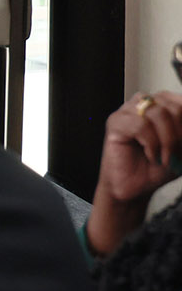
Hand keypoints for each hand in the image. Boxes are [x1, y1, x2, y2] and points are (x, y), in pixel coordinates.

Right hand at [91, 91, 181, 254]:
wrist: (136, 188)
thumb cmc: (156, 168)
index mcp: (163, 106)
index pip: (181, 102)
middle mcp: (145, 104)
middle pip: (172, 106)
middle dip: (179, 135)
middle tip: (176, 154)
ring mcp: (128, 111)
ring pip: (158, 113)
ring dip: (167, 141)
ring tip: (164, 157)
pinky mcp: (115, 123)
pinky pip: (140, 125)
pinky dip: (151, 144)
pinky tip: (150, 154)